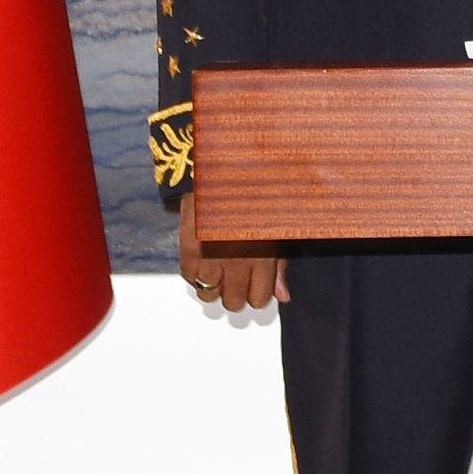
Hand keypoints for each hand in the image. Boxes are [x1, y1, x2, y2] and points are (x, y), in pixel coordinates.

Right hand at [178, 188, 285, 312]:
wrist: (221, 170)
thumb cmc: (253, 197)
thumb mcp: (274, 230)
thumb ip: (279, 267)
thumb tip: (283, 296)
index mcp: (262, 257)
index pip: (259, 300)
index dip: (255, 294)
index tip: (252, 283)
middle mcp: (237, 262)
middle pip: (233, 303)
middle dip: (234, 293)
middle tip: (233, 275)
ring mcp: (211, 257)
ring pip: (209, 297)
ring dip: (212, 286)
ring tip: (216, 268)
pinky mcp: (189, 249)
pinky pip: (189, 279)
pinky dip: (194, 273)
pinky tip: (202, 259)